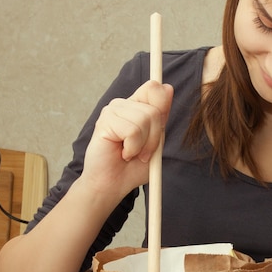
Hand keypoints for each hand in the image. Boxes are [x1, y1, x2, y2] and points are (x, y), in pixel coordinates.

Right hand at [80, 80, 173, 198]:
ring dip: (144, 144)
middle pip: (155, 109)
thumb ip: (161, 115)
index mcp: (136, 107)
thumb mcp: (156, 140)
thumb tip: (167, 87)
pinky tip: (122, 153)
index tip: (157, 128)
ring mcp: (112, 111)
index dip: (161, 106)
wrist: (113, 185)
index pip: (154, 88)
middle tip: (142, 152)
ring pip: (145, 119)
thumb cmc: (133, 166)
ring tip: (131, 153)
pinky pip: (133, 130)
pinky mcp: (104, 121)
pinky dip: (133, 148)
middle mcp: (123, 105)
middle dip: (155, 137)